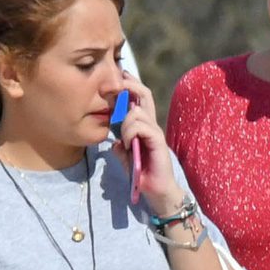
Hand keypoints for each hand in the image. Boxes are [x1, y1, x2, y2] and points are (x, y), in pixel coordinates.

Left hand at [109, 74, 183, 213]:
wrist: (157, 192)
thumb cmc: (142, 175)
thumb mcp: (126, 159)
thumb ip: (119, 149)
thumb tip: (112, 143)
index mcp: (144, 126)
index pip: (139, 99)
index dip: (130, 85)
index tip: (117, 77)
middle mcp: (151, 125)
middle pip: (144, 95)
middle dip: (130, 85)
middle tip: (117, 83)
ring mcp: (156, 132)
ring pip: (137, 112)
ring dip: (124, 122)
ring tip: (123, 139)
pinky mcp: (158, 142)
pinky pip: (142, 127)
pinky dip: (131, 132)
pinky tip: (127, 144)